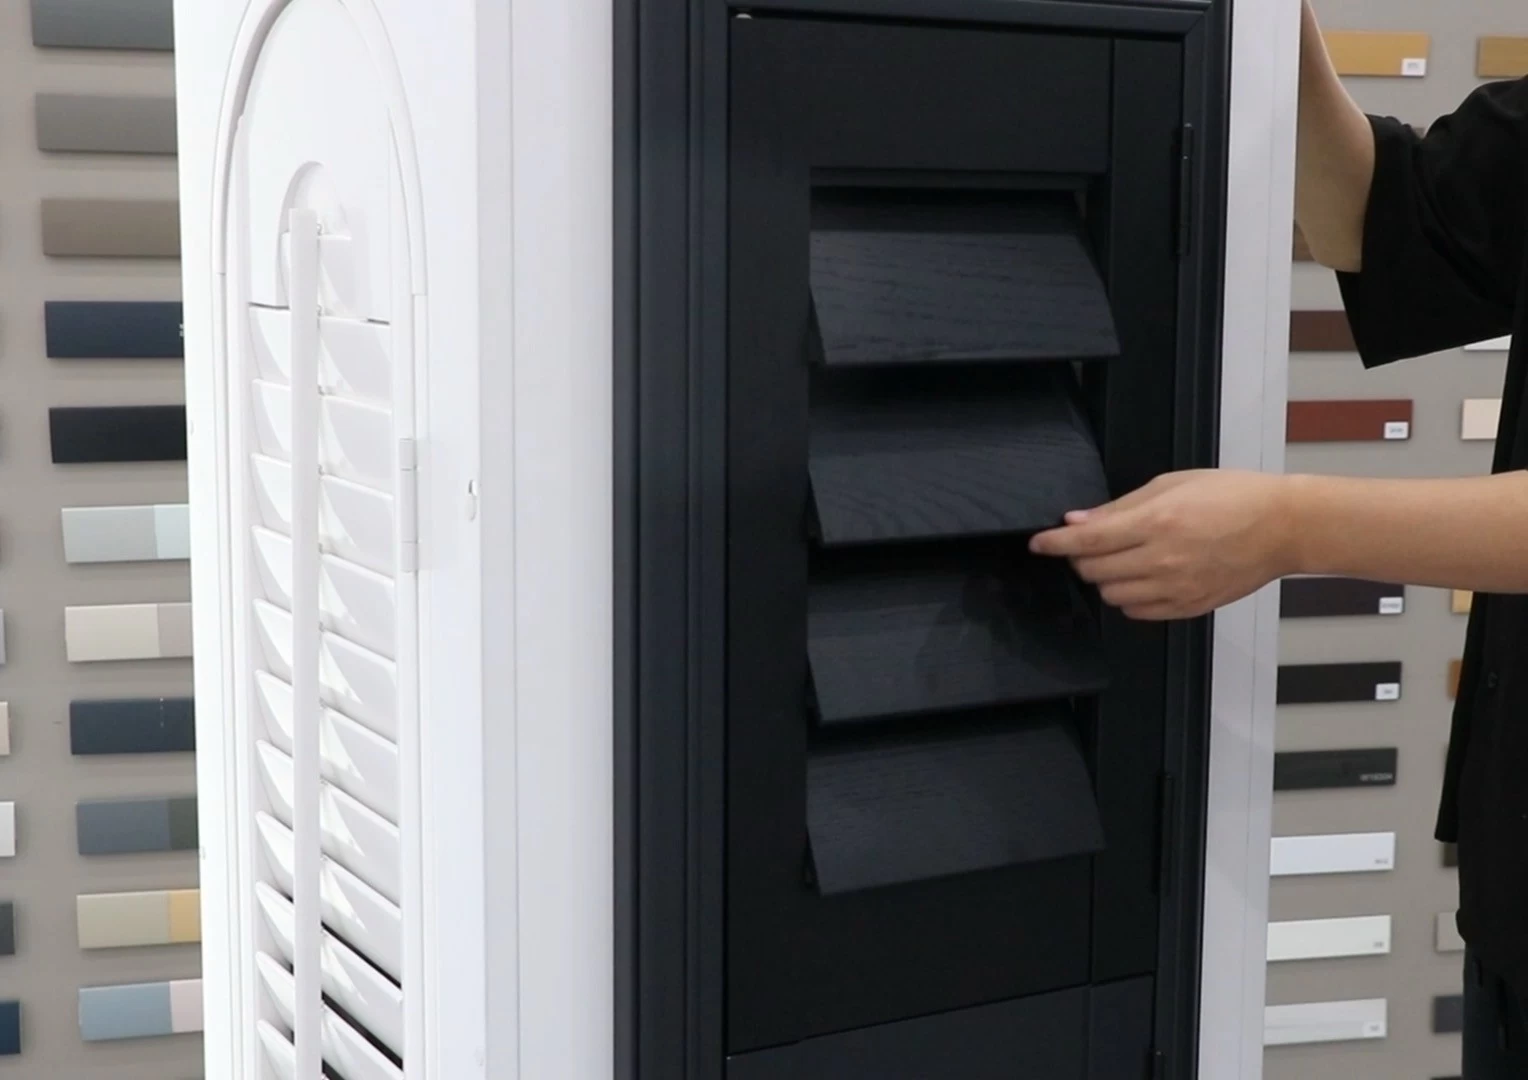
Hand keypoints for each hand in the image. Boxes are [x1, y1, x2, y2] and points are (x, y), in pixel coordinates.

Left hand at [1028, 469, 1299, 619]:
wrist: (1283, 527)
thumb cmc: (1232, 496)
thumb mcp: (1172, 484)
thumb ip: (1120, 507)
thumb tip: (1078, 520)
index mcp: (1157, 522)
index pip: (1087, 541)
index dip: (1055, 543)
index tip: (1037, 543)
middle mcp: (1163, 560)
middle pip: (1093, 571)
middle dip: (1080, 558)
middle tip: (1088, 545)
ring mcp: (1176, 588)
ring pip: (1112, 594)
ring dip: (1104, 578)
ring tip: (1120, 558)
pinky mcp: (1189, 607)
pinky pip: (1138, 612)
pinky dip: (1129, 597)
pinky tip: (1141, 578)